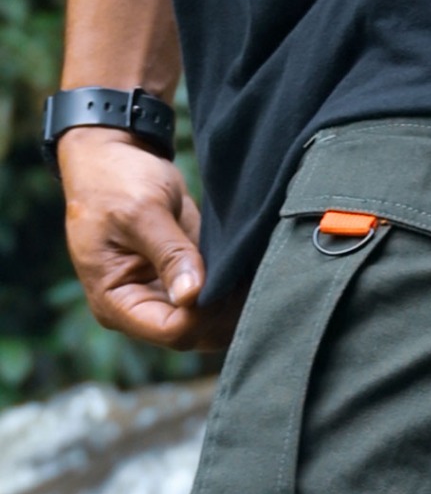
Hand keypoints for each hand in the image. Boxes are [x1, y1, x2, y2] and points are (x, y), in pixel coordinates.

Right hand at [59, 127, 240, 350]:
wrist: (117, 157)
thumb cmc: (115, 181)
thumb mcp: (140, 213)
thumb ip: (169, 254)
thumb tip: (192, 296)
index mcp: (115, 302)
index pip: (171, 332)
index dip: (204, 315)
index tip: (222, 283)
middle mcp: (142, 308)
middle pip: (197, 335)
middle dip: (225, 314)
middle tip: (250, 280)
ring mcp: (166, 299)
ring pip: (212, 325)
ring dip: (236, 306)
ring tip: (254, 274)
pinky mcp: (187, 284)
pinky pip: (218, 303)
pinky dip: (237, 292)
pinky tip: (251, 272)